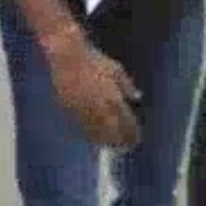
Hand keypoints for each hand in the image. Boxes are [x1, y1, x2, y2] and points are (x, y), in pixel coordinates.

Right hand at [43, 26, 142, 147]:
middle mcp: (100, 110)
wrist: (68, 58)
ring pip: (96, 135)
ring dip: (104, 142)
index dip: (132, 135)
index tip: (135, 140)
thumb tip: (138, 97)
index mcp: (114, 99)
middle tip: (124, 148)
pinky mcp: (70, 112)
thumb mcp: (116, 70)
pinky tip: (93, 136)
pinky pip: (82, 128)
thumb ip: (127, 86)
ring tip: (109, 145)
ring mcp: (84, 112)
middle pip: (112, 135)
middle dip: (119, 143)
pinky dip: (89, 135)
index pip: (127, 125)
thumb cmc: (94, 61)